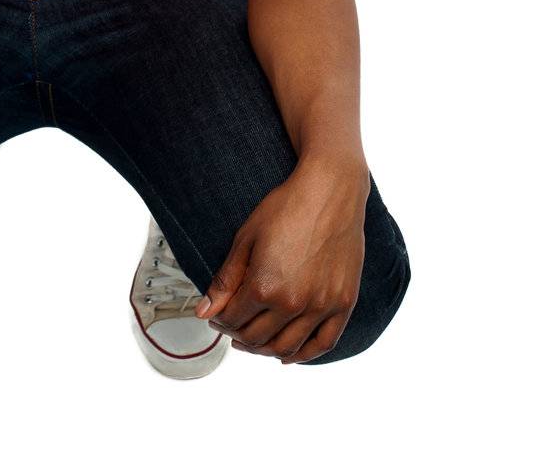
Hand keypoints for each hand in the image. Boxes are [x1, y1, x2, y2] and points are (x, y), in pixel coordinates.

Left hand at [198, 157, 368, 363]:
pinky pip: (323, 344)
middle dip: (236, 335)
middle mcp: (294, 302)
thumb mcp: (246, 238)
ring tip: (252, 343)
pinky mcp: (343, 303)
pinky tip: (288, 354)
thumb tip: (205, 312)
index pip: (233, 319)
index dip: (219, 320)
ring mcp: (321, 306)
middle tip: (230, 327)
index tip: (215, 315)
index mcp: (265, 285)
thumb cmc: (287, 207)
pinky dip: (303, 356)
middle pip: (257, 337)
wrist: (330, 191)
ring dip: (264, 350)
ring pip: (286, 347)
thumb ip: (225, 280)